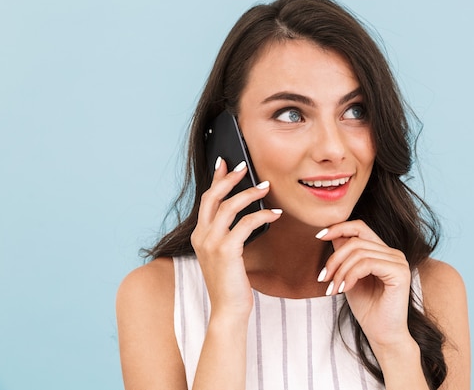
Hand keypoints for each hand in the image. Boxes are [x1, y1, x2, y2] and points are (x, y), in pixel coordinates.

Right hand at [191, 157, 281, 318]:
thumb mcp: (226, 254)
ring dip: (250, 193)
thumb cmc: (231, 283)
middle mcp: (201, 236)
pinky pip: (246, 223)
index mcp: (199, 235)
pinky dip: (262, 216)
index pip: (207, 199)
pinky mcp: (226, 250)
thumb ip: (228, 233)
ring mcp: (211, 243)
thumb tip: (244, 213)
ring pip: (230, 206)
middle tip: (245, 166)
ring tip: (266, 187)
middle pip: (213, 196)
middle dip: (229, 178)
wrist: (228, 309)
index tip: (225, 163)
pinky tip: (275, 215)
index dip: (216, 179)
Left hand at [317, 220, 412, 347]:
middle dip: (334, 259)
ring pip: (359, 252)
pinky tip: (344, 289)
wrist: (382, 335)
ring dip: (340, 271)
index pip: (359, 227)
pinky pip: (367, 263)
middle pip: (355, 241)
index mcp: (382, 252)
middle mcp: (393, 253)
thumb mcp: (349, 277)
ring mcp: (398, 261)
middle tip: (323, 279)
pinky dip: (350, 275)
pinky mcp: (400, 272)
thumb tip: (329, 233)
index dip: (338, 227)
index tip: (318, 236)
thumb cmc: (367, 309)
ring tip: (333, 289)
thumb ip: (344, 256)